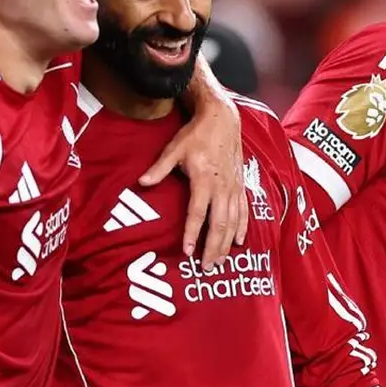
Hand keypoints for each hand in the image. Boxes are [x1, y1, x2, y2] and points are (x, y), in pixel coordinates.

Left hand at [140, 95, 246, 266]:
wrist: (222, 119)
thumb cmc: (196, 135)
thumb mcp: (174, 149)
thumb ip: (159, 168)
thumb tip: (142, 183)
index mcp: (203, 180)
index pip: (197, 213)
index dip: (192, 233)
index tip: (187, 251)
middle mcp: (221, 187)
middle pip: (219, 224)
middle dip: (213, 247)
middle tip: (207, 267)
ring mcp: (233, 187)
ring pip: (233, 222)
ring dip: (226, 243)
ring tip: (220, 261)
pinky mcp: (241, 185)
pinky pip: (244, 211)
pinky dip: (242, 228)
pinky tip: (239, 242)